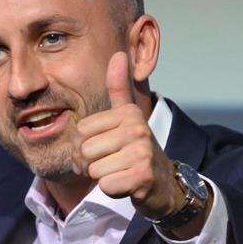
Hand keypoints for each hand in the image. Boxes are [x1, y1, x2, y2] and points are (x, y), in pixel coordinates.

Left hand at [73, 52, 180, 220]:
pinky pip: (106, 184)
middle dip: (90, 164)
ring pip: (94, 169)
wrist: (162, 183)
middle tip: (109, 164)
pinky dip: (112, 189)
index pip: (80, 131)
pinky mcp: (142, 176)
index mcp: (128, 113)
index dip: (84, 146)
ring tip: (119, 172)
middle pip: (84, 150)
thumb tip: (118, 54)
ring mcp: (141, 152)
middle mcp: (137, 128)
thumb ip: (119, 88)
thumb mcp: (127, 117)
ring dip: (102, 176)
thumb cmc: (135, 150)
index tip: (103, 148)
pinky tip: (126, 184)